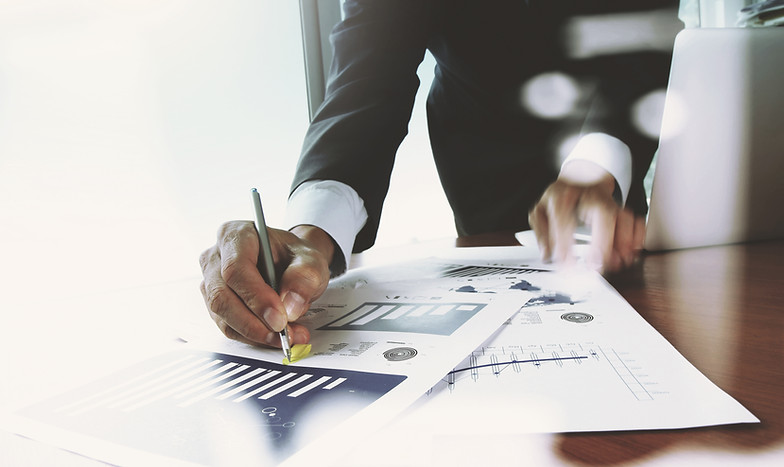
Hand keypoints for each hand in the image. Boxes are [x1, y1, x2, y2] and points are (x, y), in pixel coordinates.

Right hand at [199, 222, 333, 346]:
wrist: (291, 264)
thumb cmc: (294, 256)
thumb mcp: (310, 260)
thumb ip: (304, 277)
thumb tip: (290, 307)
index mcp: (236, 235)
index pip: (235, 269)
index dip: (256, 297)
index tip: (279, 318)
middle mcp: (216, 257)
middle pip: (221, 295)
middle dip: (253, 322)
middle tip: (283, 334)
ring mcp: (211, 281)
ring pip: (221, 315)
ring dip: (254, 333)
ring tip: (286, 337)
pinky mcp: (215, 304)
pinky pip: (227, 326)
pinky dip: (251, 337)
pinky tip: (274, 337)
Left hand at [528, 162, 644, 272]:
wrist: (580, 178)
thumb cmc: (559, 199)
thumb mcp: (540, 211)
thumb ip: (541, 233)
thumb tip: (547, 255)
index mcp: (563, 198)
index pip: (565, 221)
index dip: (566, 245)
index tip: (567, 266)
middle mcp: (588, 197)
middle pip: (603, 214)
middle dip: (603, 242)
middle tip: (598, 266)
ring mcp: (607, 201)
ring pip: (623, 216)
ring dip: (623, 243)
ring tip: (617, 263)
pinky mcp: (621, 208)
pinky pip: (634, 220)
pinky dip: (635, 237)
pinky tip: (630, 252)